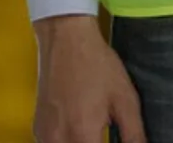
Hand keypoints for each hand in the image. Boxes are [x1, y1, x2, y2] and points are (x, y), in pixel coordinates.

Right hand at [32, 14, 146, 142]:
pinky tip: (81, 127)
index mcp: (82, 135)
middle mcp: (58, 141)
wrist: (66, 40)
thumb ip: (133, 134)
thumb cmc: (97, 65)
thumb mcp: (125, 98)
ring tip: (95, 131)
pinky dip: (68, 142)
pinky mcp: (38, 129)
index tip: (116, 140)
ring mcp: (44, 136)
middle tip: (105, 133)